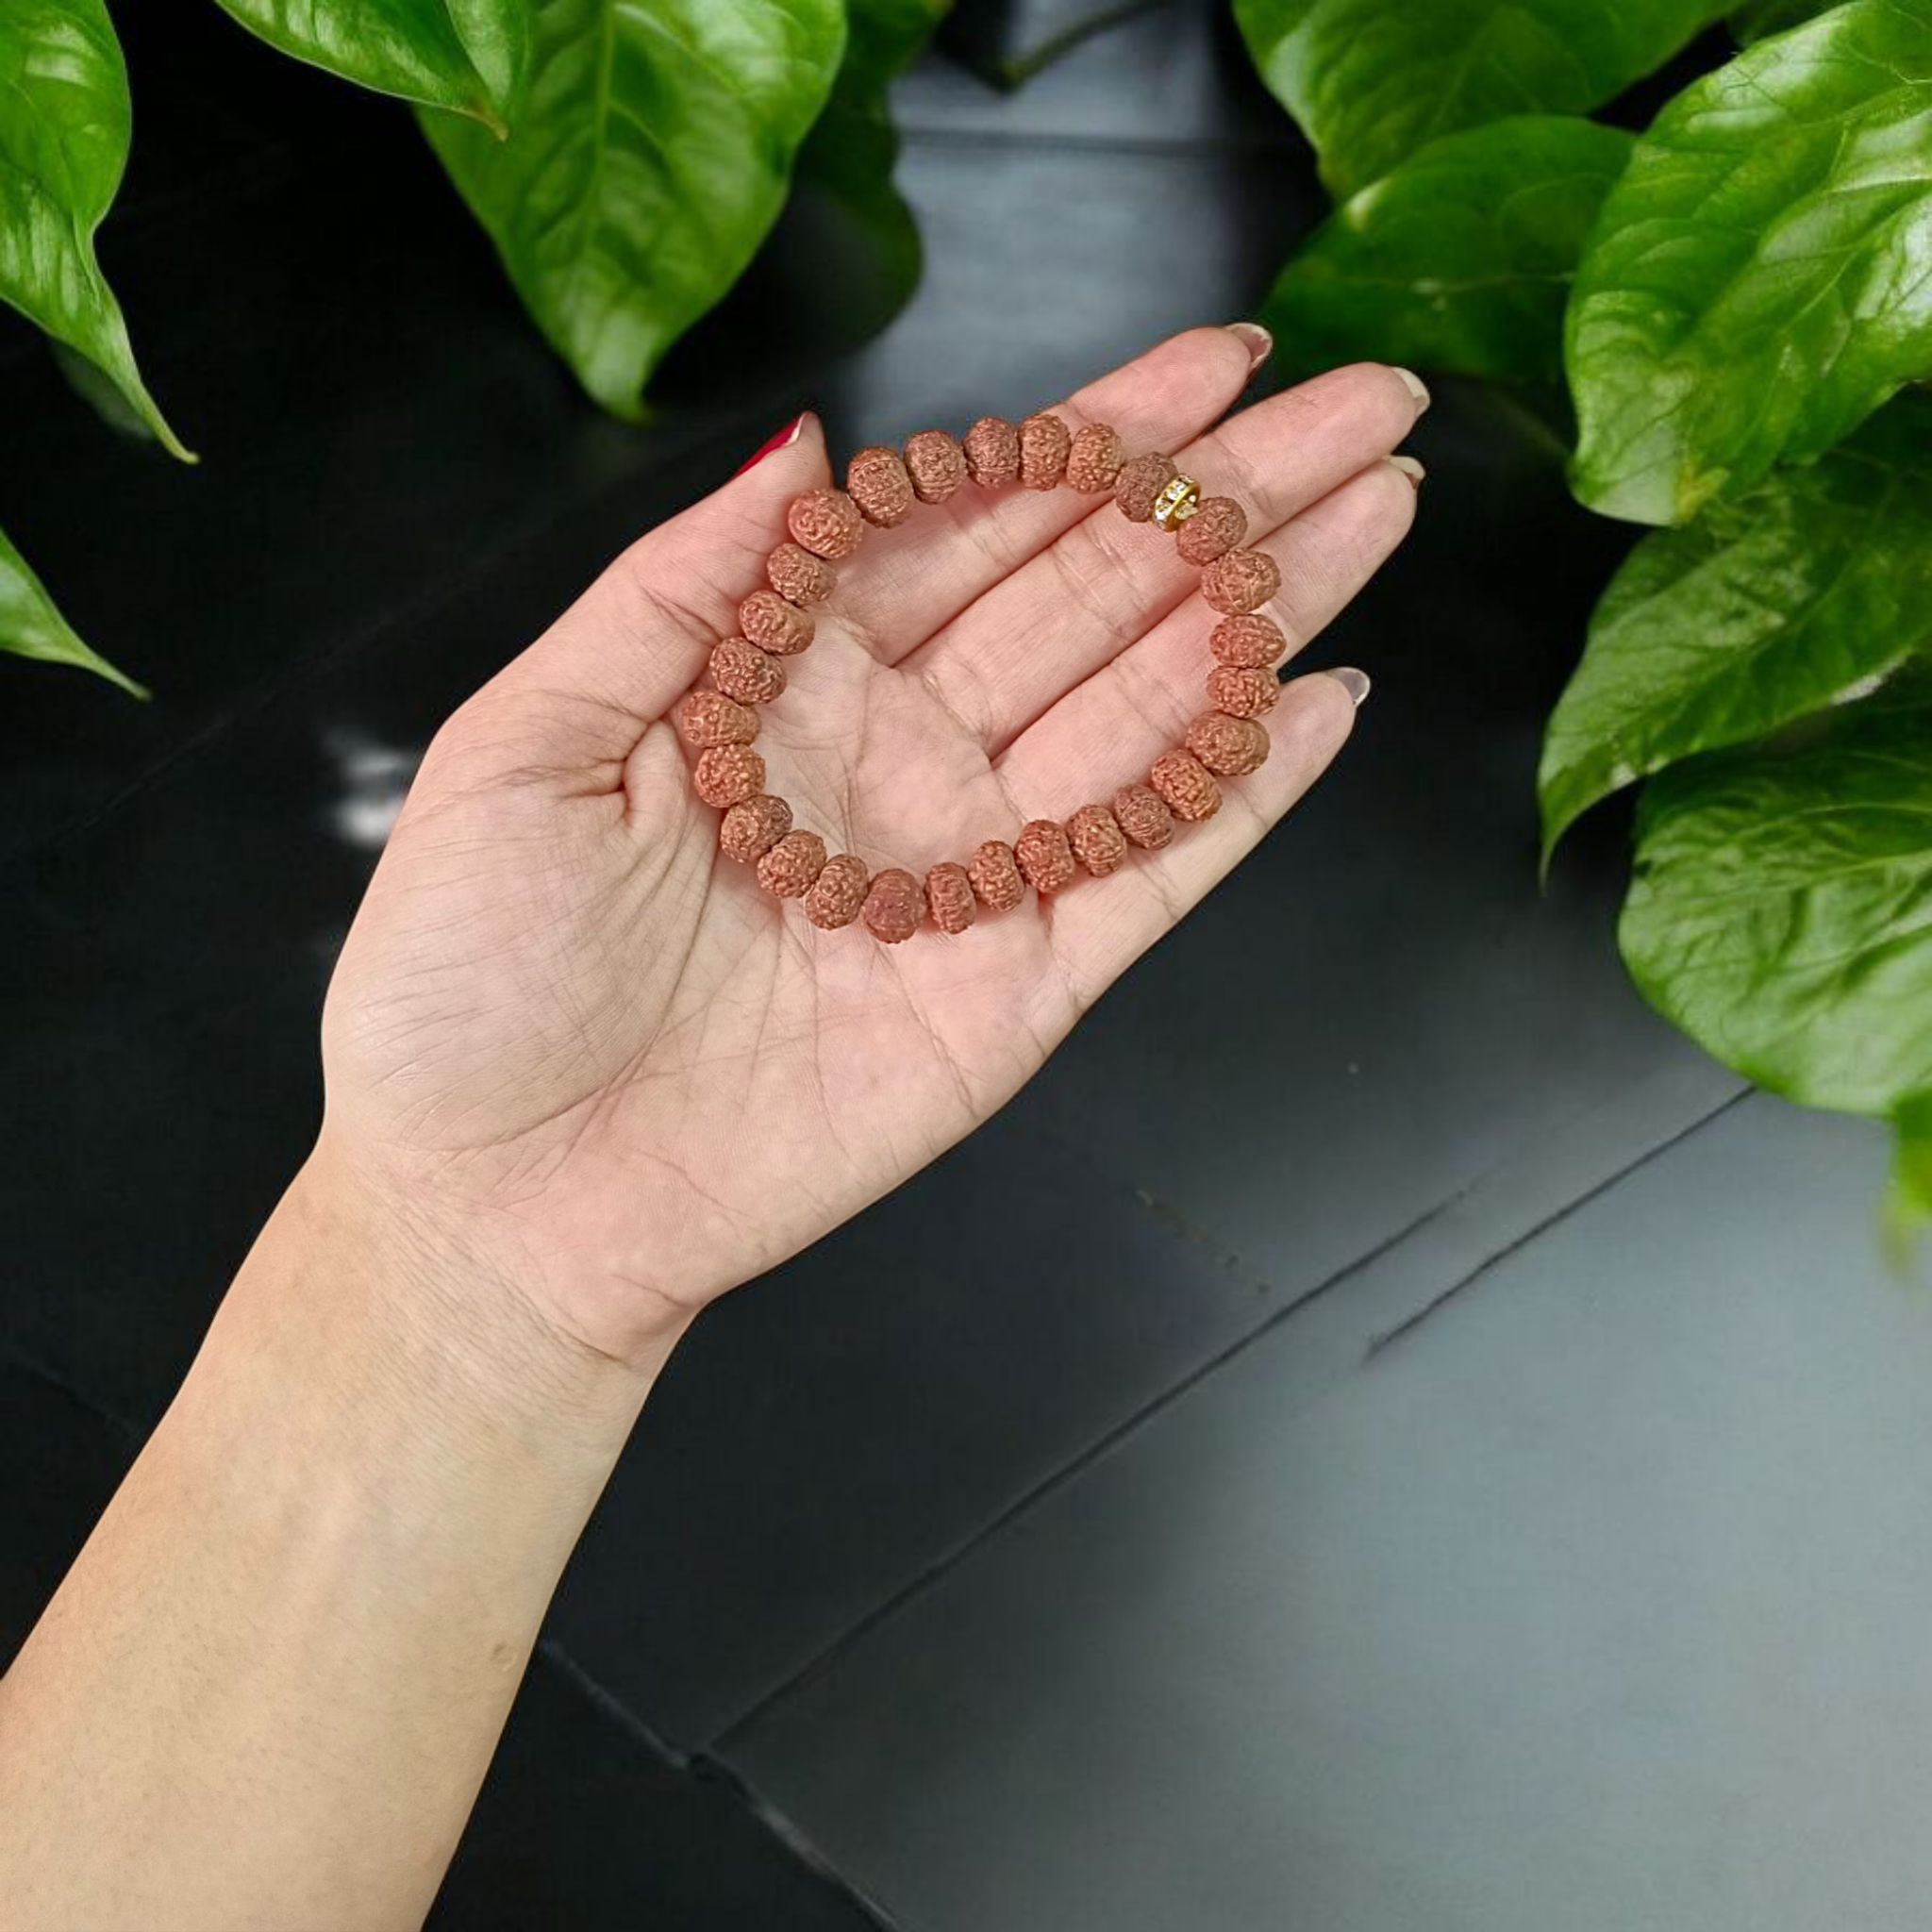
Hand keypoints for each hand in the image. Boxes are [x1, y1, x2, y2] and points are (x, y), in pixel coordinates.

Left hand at [319, 327, 1422, 1363]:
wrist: (496, 1201)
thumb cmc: (467, 978)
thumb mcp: (525, 741)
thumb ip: (674, 590)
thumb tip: (804, 444)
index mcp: (785, 682)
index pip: (969, 527)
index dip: (1091, 438)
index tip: (1210, 358)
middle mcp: (898, 758)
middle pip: (1090, 601)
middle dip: (1224, 500)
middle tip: (1362, 402)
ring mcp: (970, 873)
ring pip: (1145, 717)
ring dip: (1264, 613)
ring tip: (1379, 507)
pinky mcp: (1015, 990)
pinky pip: (1149, 876)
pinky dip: (1241, 797)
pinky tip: (1319, 703)